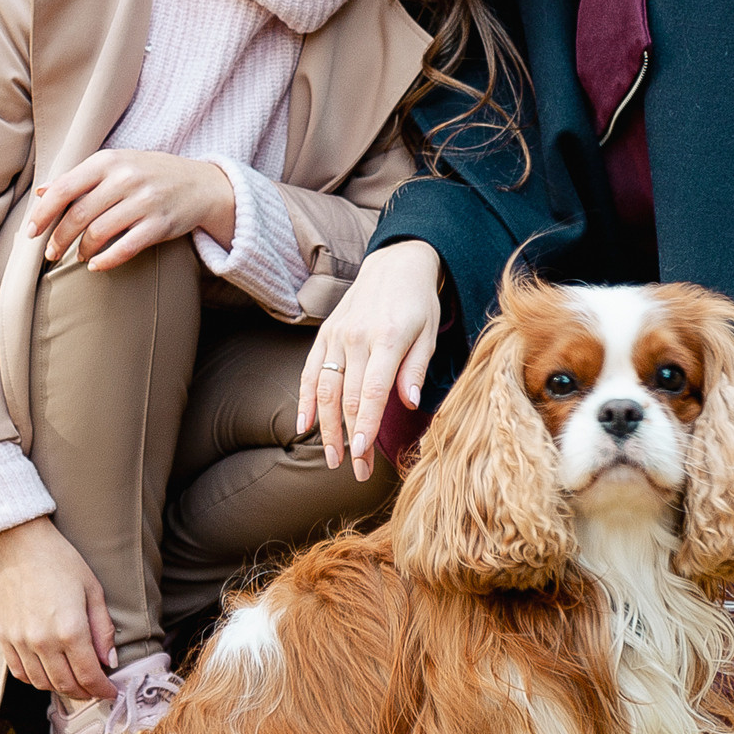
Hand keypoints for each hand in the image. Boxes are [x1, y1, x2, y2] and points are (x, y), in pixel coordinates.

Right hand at [0, 517, 117, 698]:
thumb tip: (109, 661)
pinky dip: (35, 679)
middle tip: (95, 690)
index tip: (111, 692)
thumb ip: (103, 629)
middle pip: (66, 685)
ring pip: (42, 683)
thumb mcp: (92, 589)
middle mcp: (43, 641)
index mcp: (70, 629)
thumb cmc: (59, 560)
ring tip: (74, 682)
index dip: (102, 689)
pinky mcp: (3, 637)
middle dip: (85, 693)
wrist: (16, 543)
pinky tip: (48, 672)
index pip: (89, 675)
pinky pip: (20, 672)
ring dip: (61, 689)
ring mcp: (20, 641)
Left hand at [26, 150, 233, 269]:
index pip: (64, 188)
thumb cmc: (150, 174)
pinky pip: (125, 248)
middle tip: (51, 253)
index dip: (43, 214)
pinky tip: (96, 265)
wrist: (202, 184)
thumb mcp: (116, 166)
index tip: (31, 232)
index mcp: (109, 161)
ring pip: (99, 233)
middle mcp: (125, 179)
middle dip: (59, 238)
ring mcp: (144, 202)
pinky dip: (106, 261)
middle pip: (78, 215)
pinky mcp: (160, 224)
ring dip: (82, 250)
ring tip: (79, 256)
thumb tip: (43, 191)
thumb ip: (80, 178)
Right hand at [301, 240, 443, 478]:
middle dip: (350, 438)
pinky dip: (306, 401)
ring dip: (326, 428)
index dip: (366, 426)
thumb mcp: (429, 333)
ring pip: (325, 389)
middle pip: (348, 398)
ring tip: (331, 458)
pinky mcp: (325, 334)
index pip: (372, 392)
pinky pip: (310, 371)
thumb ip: (416, 369)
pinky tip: (304, 426)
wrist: (394, 264)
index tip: (362, 454)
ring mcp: (337, 335)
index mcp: (387, 339)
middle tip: (357, 470)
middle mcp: (357, 338)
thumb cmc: (418, 304)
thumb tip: (409, 403)